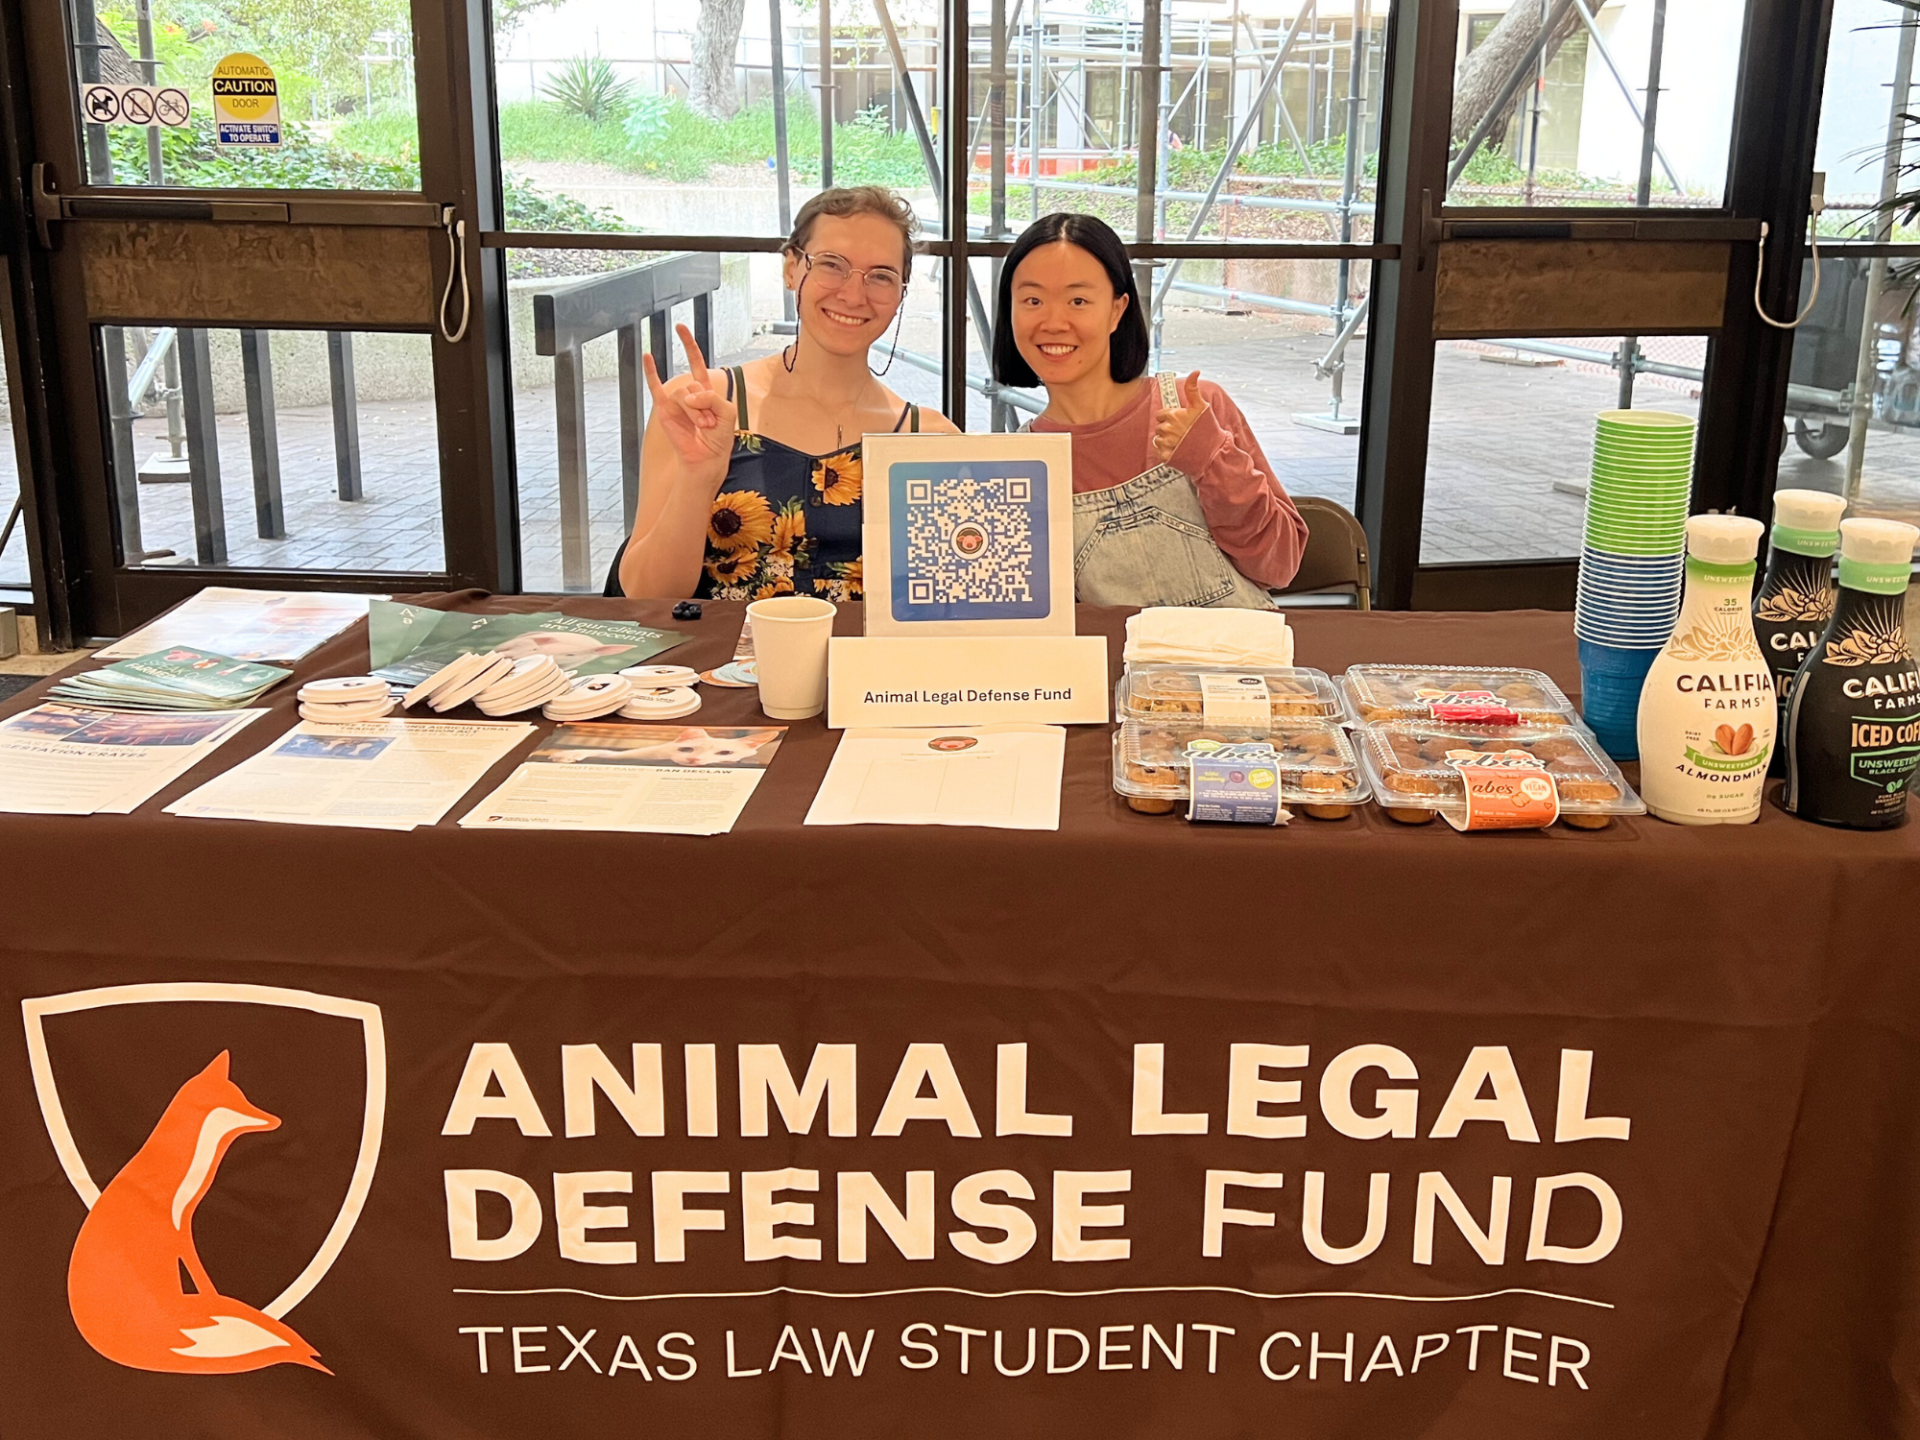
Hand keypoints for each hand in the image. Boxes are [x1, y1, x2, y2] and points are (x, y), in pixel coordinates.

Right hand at [642, 324, 732, 468]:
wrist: (706, 458)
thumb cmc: (719, 438)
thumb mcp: (727, 413)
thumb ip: (713, 397)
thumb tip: (689, 396)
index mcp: (705, 390)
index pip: (696, 362)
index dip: (689, 345)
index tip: (681, 327)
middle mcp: (689, 393)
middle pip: (693, 383)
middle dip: (704, 403)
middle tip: (709, 422)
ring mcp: (676, 401)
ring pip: (682, 393)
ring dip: (695, 411)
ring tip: (701, 426)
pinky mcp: (665, 410)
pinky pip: (655, 389)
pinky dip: (651, 373)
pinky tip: (647, 356)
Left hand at [1151, 370, 1209, 464]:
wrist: (1213, 452)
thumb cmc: (1207, 428)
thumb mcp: (1201, 406)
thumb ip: (1192, 389)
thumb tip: (1195, 371)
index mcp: (1173, 415)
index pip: (1161, 414)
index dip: (1170, 417)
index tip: (1179, 422)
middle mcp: (1167, 429)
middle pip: (1159, 427)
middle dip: (1168, 428)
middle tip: (1182, 432)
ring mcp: (1166, 443)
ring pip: (1158, 439)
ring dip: (1166, 440)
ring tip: (1180, 442)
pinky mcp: (1166, 456)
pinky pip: (1159, 451)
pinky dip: (1166, 451)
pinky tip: (1177, 450)